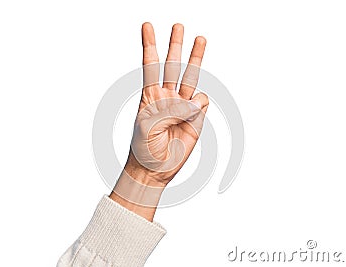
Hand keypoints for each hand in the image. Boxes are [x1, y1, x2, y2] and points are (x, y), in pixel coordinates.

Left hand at [110, 23, 208, 219]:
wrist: (154, 169)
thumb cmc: (144, 147)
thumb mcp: (147, 126)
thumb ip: (169, 110)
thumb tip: (195, 102)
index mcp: (150, 96)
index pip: (150, 66)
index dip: (149, 45)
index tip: (147, 26)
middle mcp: (167, 97)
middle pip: (172, 65)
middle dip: (175, 45)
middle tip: (177, 26)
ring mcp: (182, 106)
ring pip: (191, 77)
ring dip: (195, 57)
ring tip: (200, 39)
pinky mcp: (196, 117)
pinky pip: (202, 103)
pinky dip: (199, 105)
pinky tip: (193, 114)